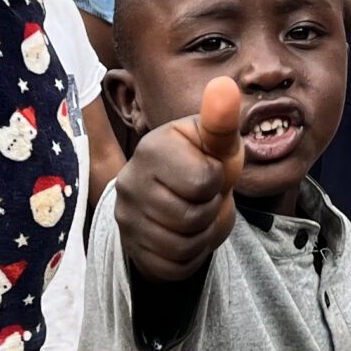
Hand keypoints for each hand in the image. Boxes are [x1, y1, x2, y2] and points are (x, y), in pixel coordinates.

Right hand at [114, 75, 243, 282]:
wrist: (176, 200)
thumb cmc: (202, 163)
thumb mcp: (217, 143)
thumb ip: (221, 119)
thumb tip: (224, 85)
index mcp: (152, 147)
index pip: (204, 179)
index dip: (218, 180)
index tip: (210, 171)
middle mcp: (129, 180)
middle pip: (193, 216)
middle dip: (210, 210)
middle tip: (203, 197)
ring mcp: (126, 217)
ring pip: (183, 245)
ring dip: (202, 235)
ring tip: (196, 215)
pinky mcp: (131, 248)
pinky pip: (173, 266)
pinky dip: (189, 256)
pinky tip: (183, 235)